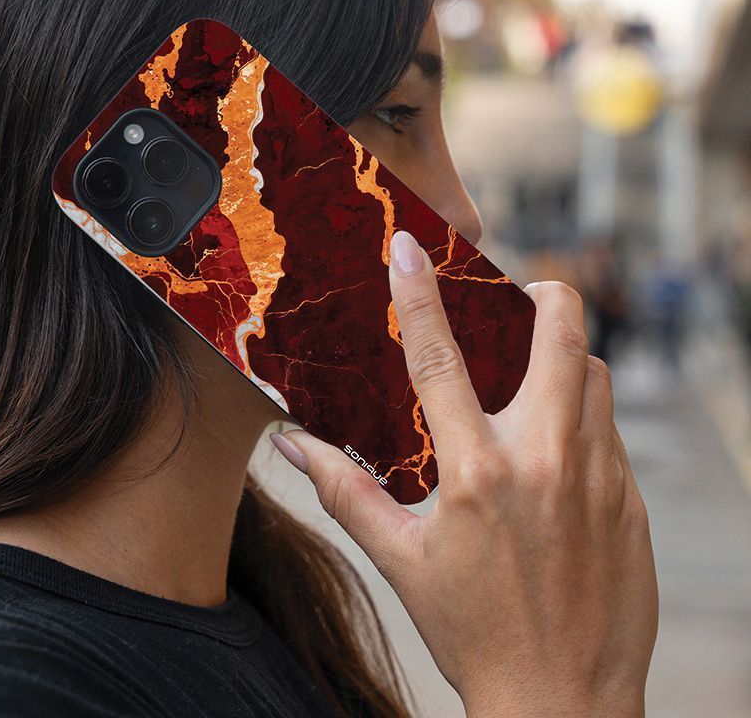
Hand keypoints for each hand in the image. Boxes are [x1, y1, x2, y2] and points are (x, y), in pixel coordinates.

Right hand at [269, 229, 657, 717]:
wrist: (563, 703)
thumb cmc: (473, 631)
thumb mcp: (399, 559)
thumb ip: (342, 490)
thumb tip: (288, 445)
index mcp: (476, 471)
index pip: (441, 357)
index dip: (420, 292)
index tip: (410, 246)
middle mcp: (545, 461)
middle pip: (562, 336)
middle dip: (544, 296)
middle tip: (522, 292)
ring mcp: (599, 478)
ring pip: (596, 376)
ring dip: (567, 360)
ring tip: (534, 378)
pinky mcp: (631, 501)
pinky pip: (611, 431)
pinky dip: (585, 418)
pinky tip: (555, 451)